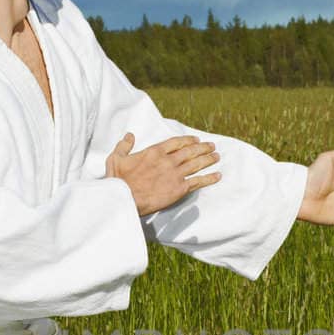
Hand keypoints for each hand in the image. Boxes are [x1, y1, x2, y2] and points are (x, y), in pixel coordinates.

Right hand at [105, 132, 220, 215]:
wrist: (125, 198)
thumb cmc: (118, 180)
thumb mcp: (116, 158)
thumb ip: (124, 145)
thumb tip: (129, 136)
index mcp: (154, 152)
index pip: (176, 142)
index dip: (187, 140)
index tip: (195, 140)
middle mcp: (168, 160)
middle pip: (190, 151)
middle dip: (202, 148)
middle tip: (211, 146)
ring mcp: (175, 174)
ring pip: (196, 164)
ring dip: (208, 159)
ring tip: (216, 156)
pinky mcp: (179, 188)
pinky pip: (198, 182)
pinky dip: (209, 178)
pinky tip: (217, 175)